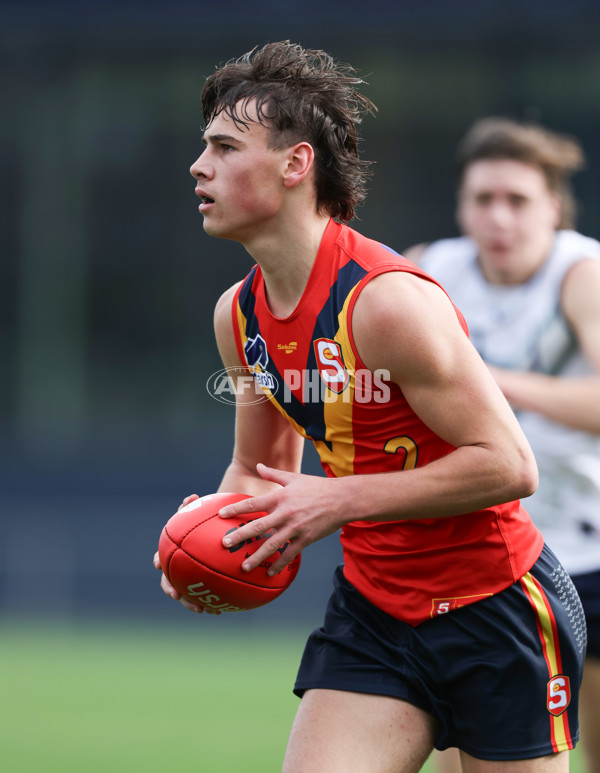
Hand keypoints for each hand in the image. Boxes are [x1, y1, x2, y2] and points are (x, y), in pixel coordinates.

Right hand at [154, 493, 222, 614]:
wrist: (208, 534)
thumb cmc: (199, 522)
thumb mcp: (195, 513)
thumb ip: (191, 507)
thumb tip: (192, 496)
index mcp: (171, 552)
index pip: (159, 557)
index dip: (158, 563)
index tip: (157, 566)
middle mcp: (174, 566)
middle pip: (168, 580)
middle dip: (172, 589)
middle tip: (177, 595)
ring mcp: (186, 577)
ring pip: (185, 594)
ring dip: (191, 603)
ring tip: (203, 609)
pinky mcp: (199, 585)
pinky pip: (203, 597)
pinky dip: (209, 604)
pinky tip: (220, 610)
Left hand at [217, 463, 345, 574]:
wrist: (342, 499)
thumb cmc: (317, 487)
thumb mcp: (294, 478)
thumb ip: (273, 474)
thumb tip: (258, 465)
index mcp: (280, 498)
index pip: (253, 504)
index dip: (236, 509)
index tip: (221, 515)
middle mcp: (285, 514)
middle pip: (258, 526)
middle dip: (240, 536)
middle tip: (225, 544)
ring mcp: (296, 528)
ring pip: (272, 545)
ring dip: (257, 557)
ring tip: (244, 567)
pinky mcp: (306, 539)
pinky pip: (290, 555)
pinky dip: (279, 565)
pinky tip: (270, 573)